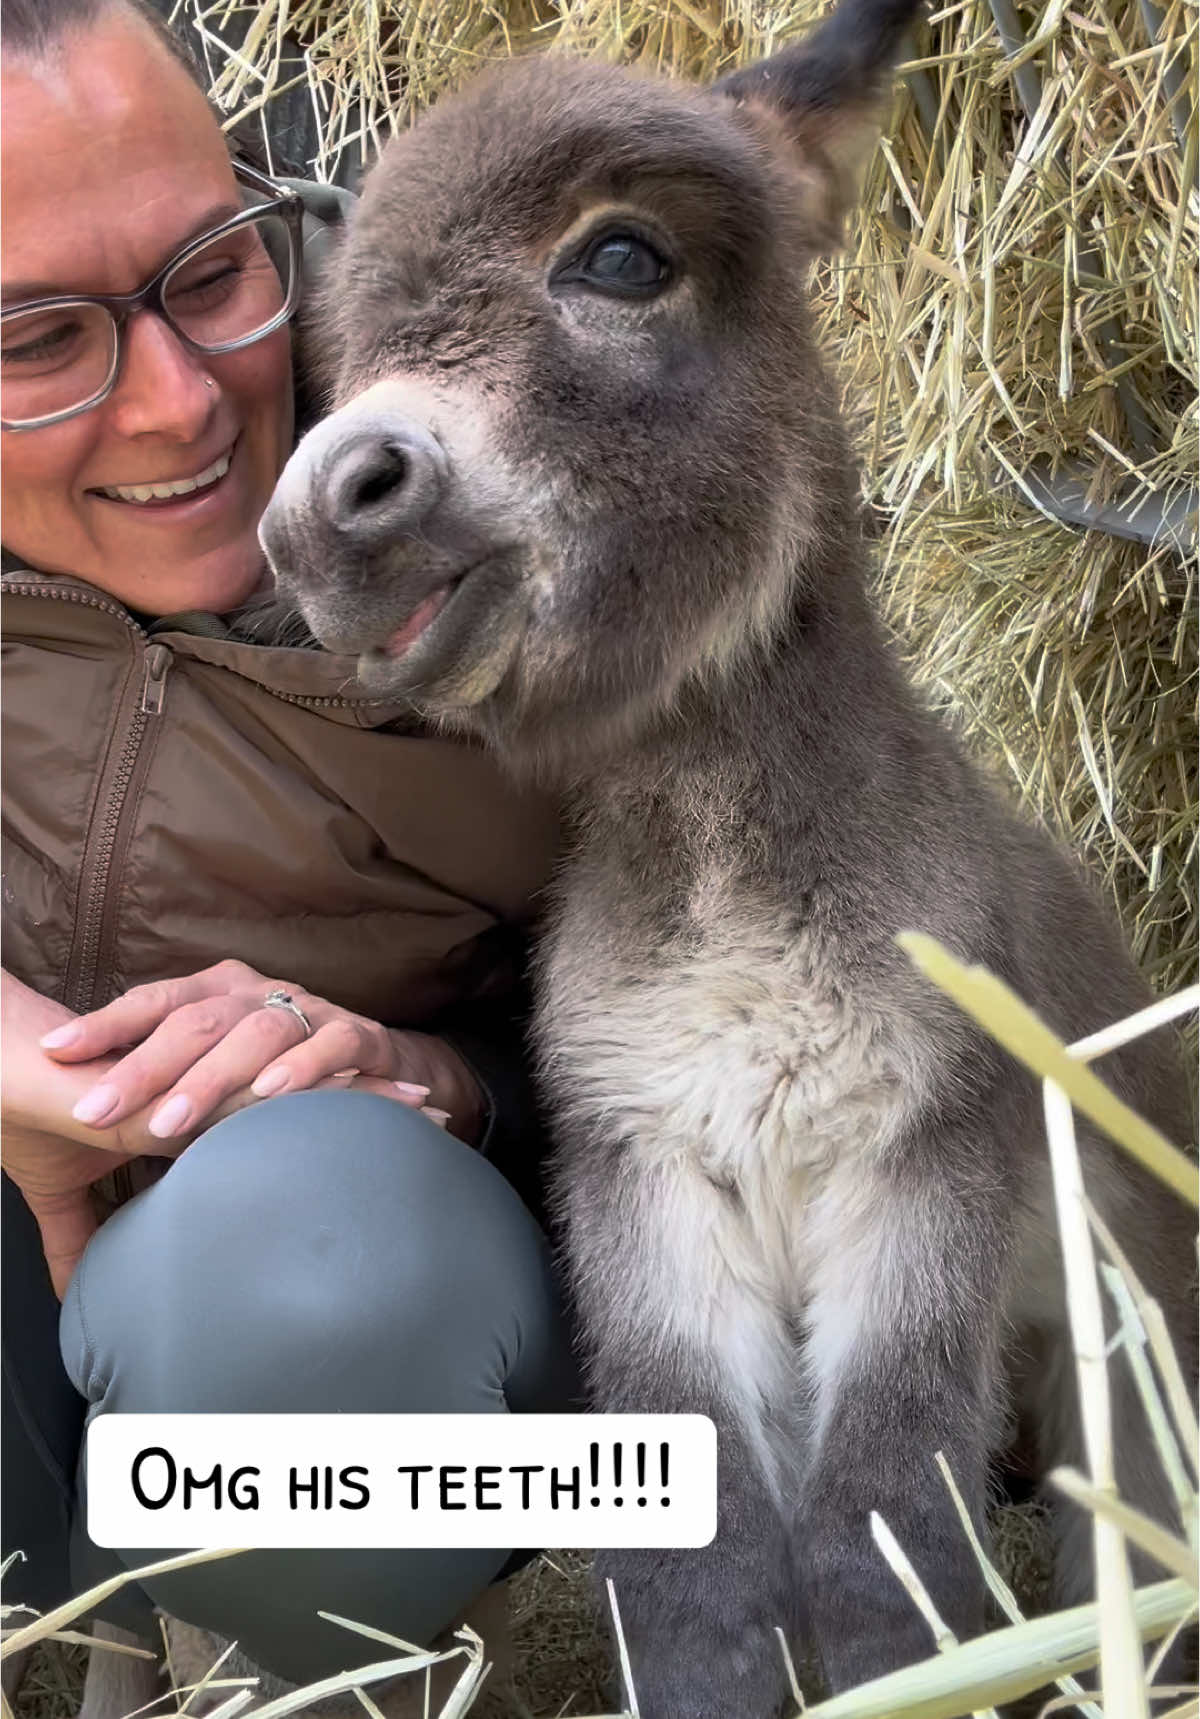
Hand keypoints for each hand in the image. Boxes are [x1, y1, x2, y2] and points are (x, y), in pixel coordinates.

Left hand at [39, 960, 484, 1146]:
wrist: (387, 1069)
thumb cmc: (284, 1074)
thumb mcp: (220, 1073)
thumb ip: (167, 1087)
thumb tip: (81, 1124)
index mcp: (219, 991)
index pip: (154, 1000)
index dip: (103, 1024)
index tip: (52, 1053)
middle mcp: (261, 992)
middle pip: (197, 1019)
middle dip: (142, 1067)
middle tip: (96, 1112)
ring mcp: (313, 1011)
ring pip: (258, 1032)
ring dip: (211, 1080)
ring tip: (167, 1126)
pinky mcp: (362, 1036)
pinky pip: (332, 1045)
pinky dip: (302, 1069)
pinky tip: (270, 1096)